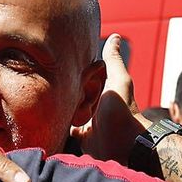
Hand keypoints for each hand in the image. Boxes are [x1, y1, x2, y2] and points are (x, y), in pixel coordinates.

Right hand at [72, 35, 150, 164]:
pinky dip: (61, 124)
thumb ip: (113, 60)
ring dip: (64, 108)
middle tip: (71, 96)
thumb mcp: (118, 81)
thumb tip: (115, 36)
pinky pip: (66, 127)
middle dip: (68, 92)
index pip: (82, 75)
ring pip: (67, 108)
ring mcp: (88, 119)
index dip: (78, 74)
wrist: (124, 145)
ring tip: (64, 109)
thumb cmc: (123, 112)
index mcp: (103, 88)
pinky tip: (57, 120)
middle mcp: (95, 103)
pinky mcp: (82, 135)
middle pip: (72, 91)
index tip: (73, 74)